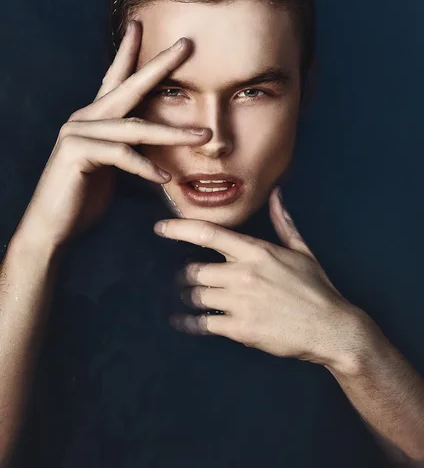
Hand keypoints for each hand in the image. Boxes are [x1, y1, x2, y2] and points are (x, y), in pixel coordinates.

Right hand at [15, 22, 210, 248]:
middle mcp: (85, 118)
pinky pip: (120, 155)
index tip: (141, 25)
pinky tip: (164, 178)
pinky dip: (144, 167)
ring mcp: (77, 133)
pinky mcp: (76, 153)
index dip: (129, 51)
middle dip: (159, 64)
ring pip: (133, 127)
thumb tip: (154, 140)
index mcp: (95, 118)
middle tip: (186, 44)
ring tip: (203, 136)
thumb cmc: (83, 197)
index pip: (115, 78)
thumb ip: (128, 146)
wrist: (52, 227)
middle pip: (129, 86)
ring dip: (172, 132)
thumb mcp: (113, 166)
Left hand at [154, 186, 356, 366]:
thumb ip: (283, 222)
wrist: (332, 329)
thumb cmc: (317, 289)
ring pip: (197, 296)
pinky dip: (190, 323)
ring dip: (191, 298)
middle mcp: (244, 274)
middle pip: (195, 270)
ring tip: (191, 298)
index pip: (209, 234)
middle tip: (188, 279)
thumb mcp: (302, 251)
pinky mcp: (241, 329)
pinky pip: (203, 324)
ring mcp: (241, 303)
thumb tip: (278, 195)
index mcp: (257, 252)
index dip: (179, 229)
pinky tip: (183, 322)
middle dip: (188, 276)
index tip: (161, 227)